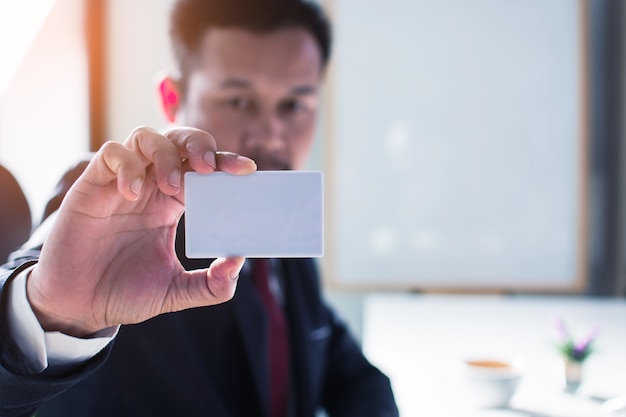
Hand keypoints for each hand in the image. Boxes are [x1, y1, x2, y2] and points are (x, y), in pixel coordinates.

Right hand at [25, 127, 256, 336]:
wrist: (79, 307)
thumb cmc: (125, 292)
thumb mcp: (175, 292)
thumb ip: (211, 285)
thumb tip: (239, 261)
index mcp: (173, 205)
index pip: (203, 170)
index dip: (225, 163)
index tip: (247, 170)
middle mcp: (151, 187)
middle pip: (178, 141)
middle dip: (198, 144)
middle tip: (209, 167)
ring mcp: (121, 183)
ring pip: (146, 137)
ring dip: (165, 154)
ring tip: (172, 186)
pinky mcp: (92, 186)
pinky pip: (111, 155)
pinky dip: (127, 165)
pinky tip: (133, 192)